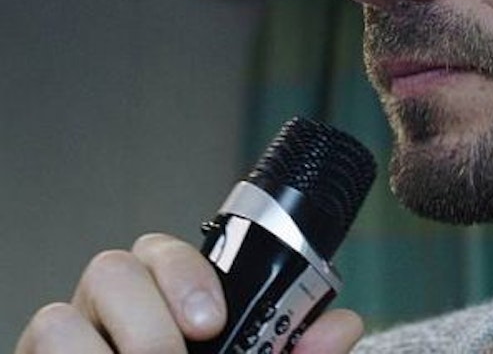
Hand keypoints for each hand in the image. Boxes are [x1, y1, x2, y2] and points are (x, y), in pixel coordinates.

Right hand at [15, 233, 363, 352]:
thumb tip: (341, 326)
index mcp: (168, 314)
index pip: (165, 255)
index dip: (187, 273)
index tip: (213, 321)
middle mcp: (115, 325)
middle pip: (113, 269)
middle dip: (148, 318)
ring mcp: (75, 351)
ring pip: (61, 314)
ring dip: (119, 348)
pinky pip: (43, 344)